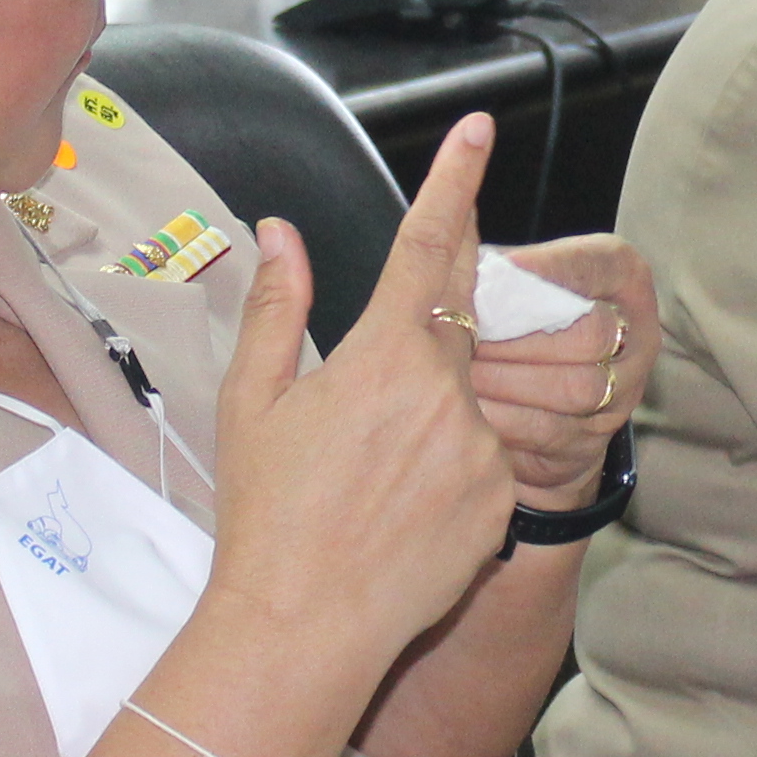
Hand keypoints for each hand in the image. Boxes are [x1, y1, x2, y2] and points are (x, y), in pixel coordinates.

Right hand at [202, 119, 517, 683]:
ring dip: (428, 416)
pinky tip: (400, 514)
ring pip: (467, 401)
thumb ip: (278, 307)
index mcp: (387, 355)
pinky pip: (483, 459)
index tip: (479, 130)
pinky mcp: (504, 499)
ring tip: (368, 484)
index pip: (432, 244)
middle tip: (377, 389)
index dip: (457, 180)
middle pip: (456, 322)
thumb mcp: (252, 402)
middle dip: (426, 329)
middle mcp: (450, 392)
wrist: (304, 626)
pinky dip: (448, 470)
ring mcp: (484, 448)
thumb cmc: (267, 514)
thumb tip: (282, 234)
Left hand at [464, 228, 655, 510]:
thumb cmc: (516, 319)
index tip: (500, 271)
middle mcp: (637, 334)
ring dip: (511, 382)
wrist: (534, 393)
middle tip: (467, 337)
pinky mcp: (596, 441)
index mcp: (622, 277)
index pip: (599, 265)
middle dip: (522, 339)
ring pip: (576, 388)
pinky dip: (507, 421)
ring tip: (461, 373)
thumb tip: (455, 227)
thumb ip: (496, 262)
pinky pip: (554, 431)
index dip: (552, 270)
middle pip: (592, 334)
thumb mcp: (514, 279)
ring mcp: (623, 392)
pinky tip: (471, 410)